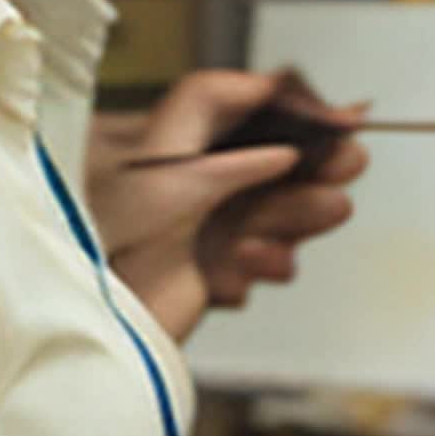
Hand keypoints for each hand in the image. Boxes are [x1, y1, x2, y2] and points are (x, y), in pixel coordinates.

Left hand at [86, 70, 367, 341]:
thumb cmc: (97, 248)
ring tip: (323, 211)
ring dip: (298, 214)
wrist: (87, 330)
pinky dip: (266, 263)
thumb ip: (226, 156)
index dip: (289, 106)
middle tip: (348, 164)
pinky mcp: (213, 274)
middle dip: (312, 163)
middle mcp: (185, 179)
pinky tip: (248, 267)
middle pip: (270, 159)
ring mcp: (201, 228)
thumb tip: (284, 148)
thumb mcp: (157, 177)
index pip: (235, 104)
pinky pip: (264, 262)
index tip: (337, 116)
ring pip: (277, 210)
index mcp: (163, 140)